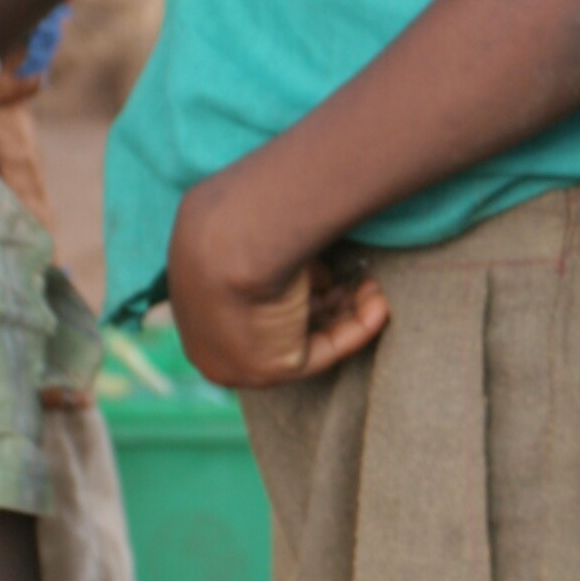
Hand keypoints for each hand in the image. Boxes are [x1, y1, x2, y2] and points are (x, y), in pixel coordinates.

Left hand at [166, 160, 389, 389]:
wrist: (234, 234)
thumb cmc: (239, 211)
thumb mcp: (250, 213)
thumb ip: (272, 231)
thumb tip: (308, 218)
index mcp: (198, 289)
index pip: (257, 295)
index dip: (301, 281)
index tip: (331, 265)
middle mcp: (213, 329)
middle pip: (282, 319)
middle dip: (328, 298)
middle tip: (359, 277)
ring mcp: (235, 353)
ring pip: (305, 334)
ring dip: (348, 310)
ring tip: (375, 286)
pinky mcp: (265, 369)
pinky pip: (320, 352)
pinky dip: (355, 329)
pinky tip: (381, 303)